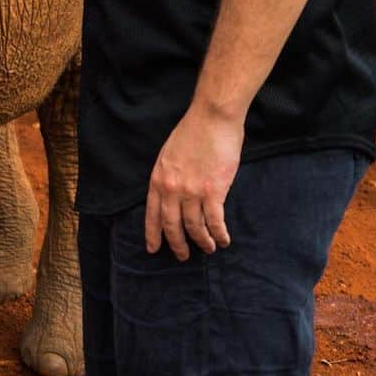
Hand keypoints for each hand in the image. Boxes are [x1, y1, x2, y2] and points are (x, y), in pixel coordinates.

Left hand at [144, 102, 243, 259]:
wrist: (211, 119)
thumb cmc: (192, 132)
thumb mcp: (168, 155)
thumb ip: (169, 176)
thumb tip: (174, 194)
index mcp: (158, 179)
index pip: (152, 214)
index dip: (153, 234)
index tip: (154, 249)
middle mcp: (171, 189)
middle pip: (172, 226)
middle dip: (177, 244)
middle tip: (182, 256)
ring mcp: (192, 192)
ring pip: (194, 227)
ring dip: (202, 241)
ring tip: (208, 248)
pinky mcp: (213, 192)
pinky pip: (215, 221)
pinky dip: (219, 234)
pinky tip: (223, 240)